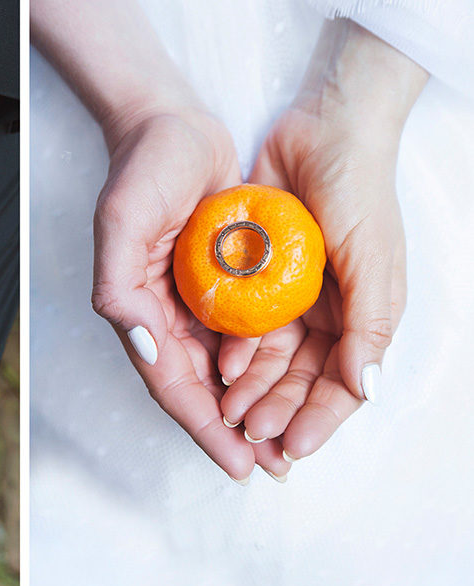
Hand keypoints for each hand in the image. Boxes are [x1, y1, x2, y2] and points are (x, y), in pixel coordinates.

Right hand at [91, 109, 285, 481]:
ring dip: (250, 409)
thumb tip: (141, 345)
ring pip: (223, 372)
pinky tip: (287, 388)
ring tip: (284, 444)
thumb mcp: (122, 219)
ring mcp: (194, 303)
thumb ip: (118, 284)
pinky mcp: (221, 286)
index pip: (171, 383)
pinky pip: (243, 336)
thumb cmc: (144, 167)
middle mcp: (165, 318)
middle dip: (232, 433)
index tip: (239, 464)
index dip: (203, 428)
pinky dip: (262, 368)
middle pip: (200, 390)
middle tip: (272, 469)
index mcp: (137, 312)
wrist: (170, 126)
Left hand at [220, 20, 427, 460]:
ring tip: (230, 412)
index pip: (341, 386)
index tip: (292, 446)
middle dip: (278, 411)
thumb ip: (369, 326)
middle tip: (251, 435)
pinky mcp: (256, 279)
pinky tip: (220, 367)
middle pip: (300, 382)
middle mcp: (326, 317)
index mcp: (361, 320)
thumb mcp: (372, 261)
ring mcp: (290, 300)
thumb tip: (365, 390)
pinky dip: (234, 350)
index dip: (318, 420)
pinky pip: (243, 327)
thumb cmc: (360, 193)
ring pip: (269, 363)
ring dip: (251, 390)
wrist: (322, 132)